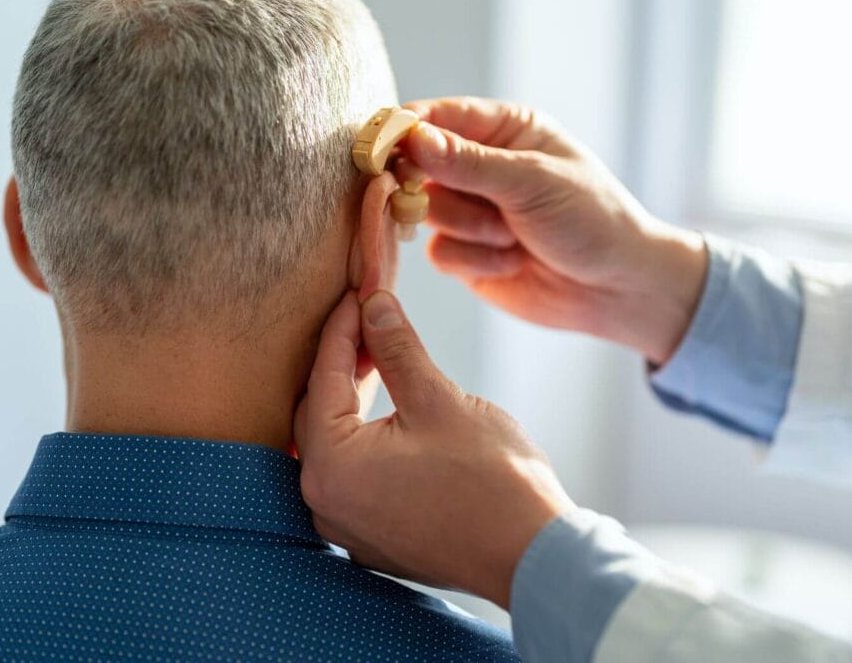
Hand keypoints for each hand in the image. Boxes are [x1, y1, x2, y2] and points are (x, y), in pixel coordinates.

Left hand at [294, 290, 574, 607]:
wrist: (533, 556)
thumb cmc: (490, 480)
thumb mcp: (438, 400)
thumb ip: (395, 348)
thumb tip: (374, 306)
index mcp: (330, 467)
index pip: (324, 377)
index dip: (342, 328)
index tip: (358, 293)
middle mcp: (325, 503)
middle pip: (318, 412)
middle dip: (342, 363)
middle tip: (368, 321)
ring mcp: (347, 527)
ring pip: (334, 445)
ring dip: (351, 401)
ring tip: (377, 359)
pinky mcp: (373, 538)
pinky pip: (354, 475)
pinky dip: (364, 439)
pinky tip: (390, 414)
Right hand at [402, 97, 707, 364]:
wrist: (616, 289)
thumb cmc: (592, 220)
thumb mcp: (534, 182)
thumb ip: (469, 163)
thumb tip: (411, 139)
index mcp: (504, 129)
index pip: (436, 117)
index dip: (405, 131)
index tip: (380, 147)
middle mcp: (480, 166)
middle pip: (417, 166)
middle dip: (440, 189)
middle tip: (464, 200)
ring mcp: (470, 211)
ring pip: (427, 213)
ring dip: (469, 229)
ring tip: (513, 236)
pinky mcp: (466, 254)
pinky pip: (438, 254)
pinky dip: (473, 261)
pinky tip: (511, 262)